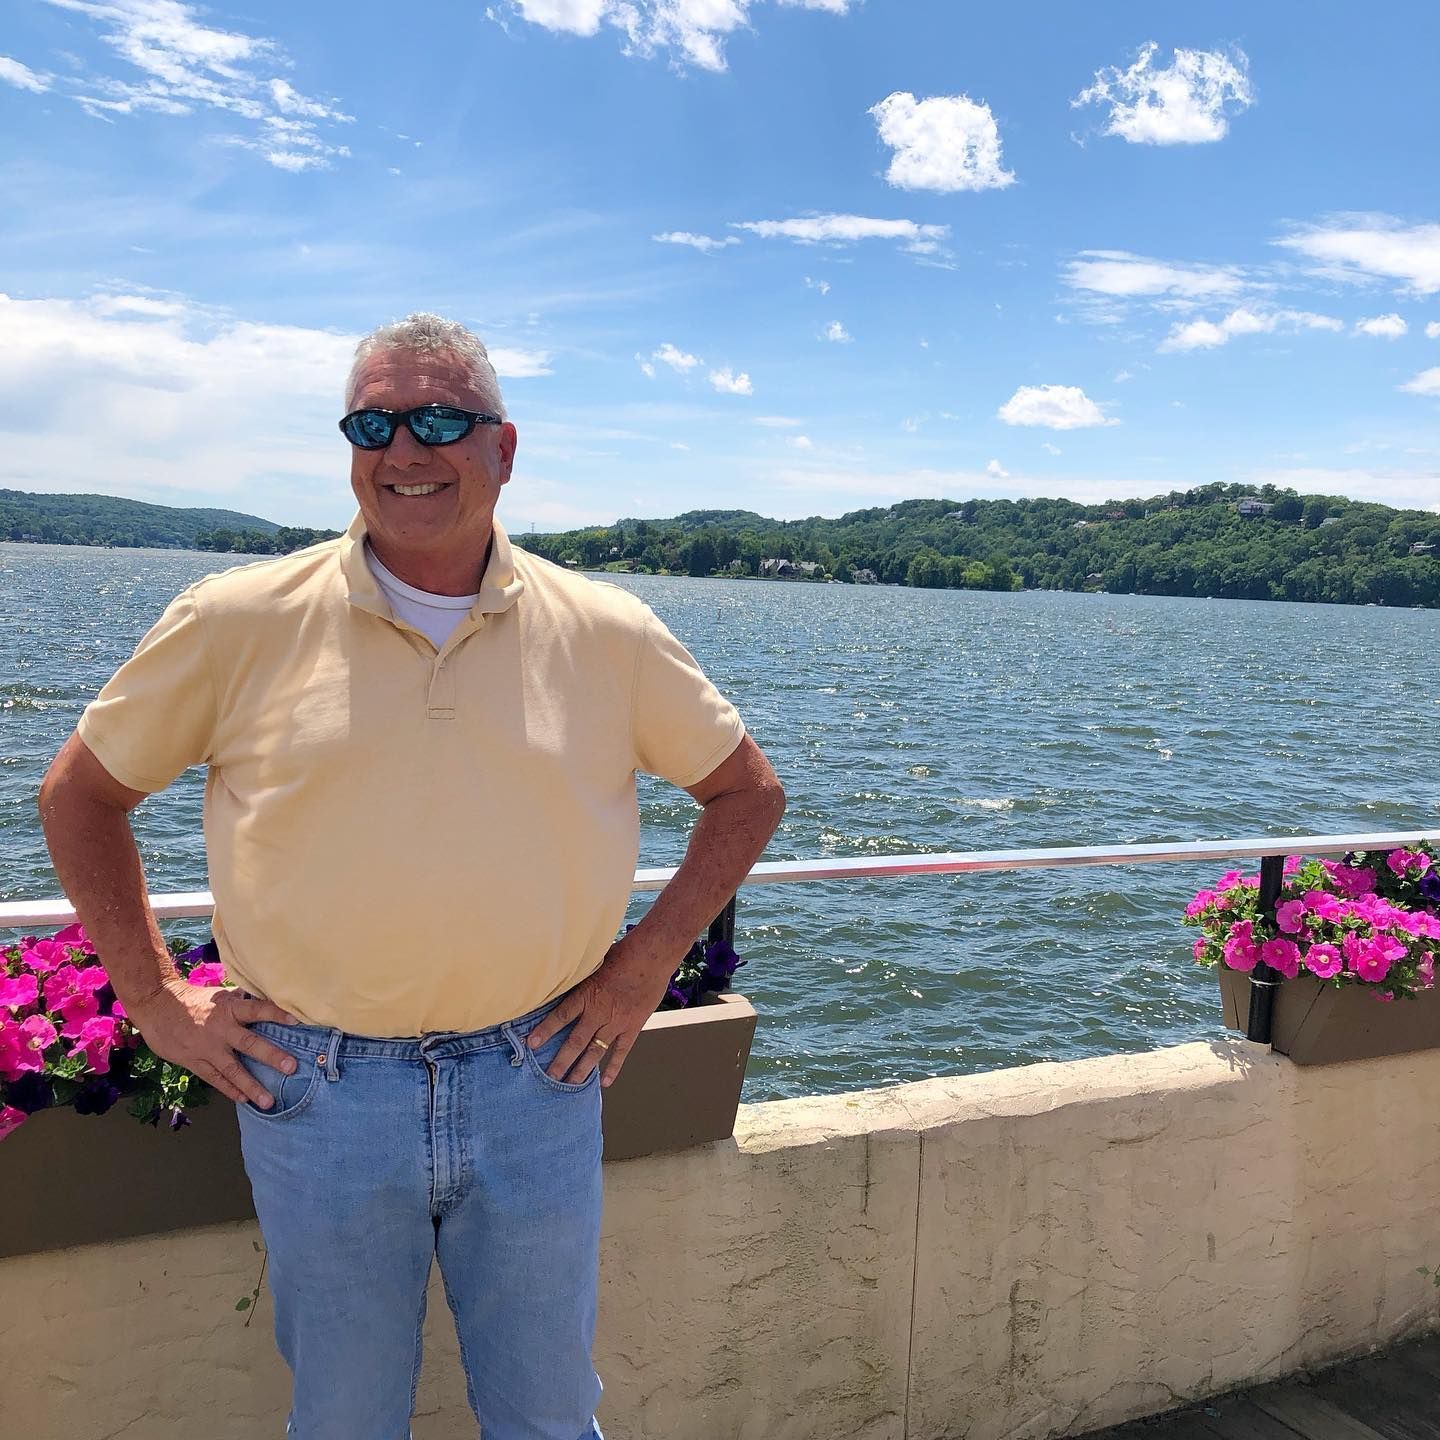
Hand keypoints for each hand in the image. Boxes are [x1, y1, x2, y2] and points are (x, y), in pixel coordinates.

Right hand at [127, 979, 297, 1108]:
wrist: (156, 1005)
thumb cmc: (192, 999)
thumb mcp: (218, 995)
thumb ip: (241, 1002)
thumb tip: (266, 999)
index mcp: (229, 1009)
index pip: (258, 1010)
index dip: (277, 1014)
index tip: (297, 1021)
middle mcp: (221, 1029)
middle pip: (250, 1044)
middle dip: (272, 1056)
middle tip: (291, 1067)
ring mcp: (208, 1048)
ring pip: (233, 1069)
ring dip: (252, 1086)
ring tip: (268, 1101)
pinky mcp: (194, 1062)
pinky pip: (215, 1079)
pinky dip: (229, 1090)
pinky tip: (243, 1100)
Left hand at [526, 932, 673, 1087]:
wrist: (652, 956)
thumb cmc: (624, 953)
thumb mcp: (595, 961)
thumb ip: (580, 974)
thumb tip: (563, 971)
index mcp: (587, 994)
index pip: (560, 1016)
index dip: (545, 1030)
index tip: (530, 1044)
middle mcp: (599, 1012)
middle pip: (575, 1041)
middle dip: (560, 1061)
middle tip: (548, 1078)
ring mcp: (616, 1022)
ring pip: (595, 1051)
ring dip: (581, 1069)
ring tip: (569, 1085)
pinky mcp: (633, 1027)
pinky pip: (621, 1051)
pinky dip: (613, 1067)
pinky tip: (605, 1082)